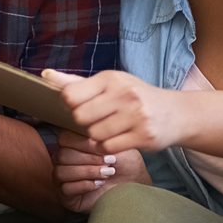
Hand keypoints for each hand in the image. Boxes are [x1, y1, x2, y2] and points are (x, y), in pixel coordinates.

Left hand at [43, 69, 191, 154]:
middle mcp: (124, 95)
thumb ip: (77, 83)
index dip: (70, 106)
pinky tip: (118, 139)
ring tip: (110, 130)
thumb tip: (44, 75)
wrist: (177, 114)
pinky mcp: (143, 136)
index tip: (80, 107)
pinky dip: (108, 147)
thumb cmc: (137, 97)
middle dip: (84, 123)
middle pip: (80, 117)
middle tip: (96, 121)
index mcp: (111, 79)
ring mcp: (136, 116)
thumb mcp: (110, 84)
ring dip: (97, 137)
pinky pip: (109, 147)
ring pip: (94, 135)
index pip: (70, 95)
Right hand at [53, 131, 145, 212]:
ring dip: (87, 172)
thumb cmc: (126, 164)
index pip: (64, 138)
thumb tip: (86, 131)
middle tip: (110, 162)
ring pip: (61, 172)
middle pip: (62, 156)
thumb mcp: (115, 144)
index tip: (104, 147)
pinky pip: (65, 189)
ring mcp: (63, 178)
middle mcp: (64, 160)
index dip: (83, 143)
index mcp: (73, 143)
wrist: (135, 185)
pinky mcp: (66, 196)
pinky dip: (84, 185)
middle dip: (88, 159)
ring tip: (107, 174)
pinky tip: (99, 184)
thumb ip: (98, 135)